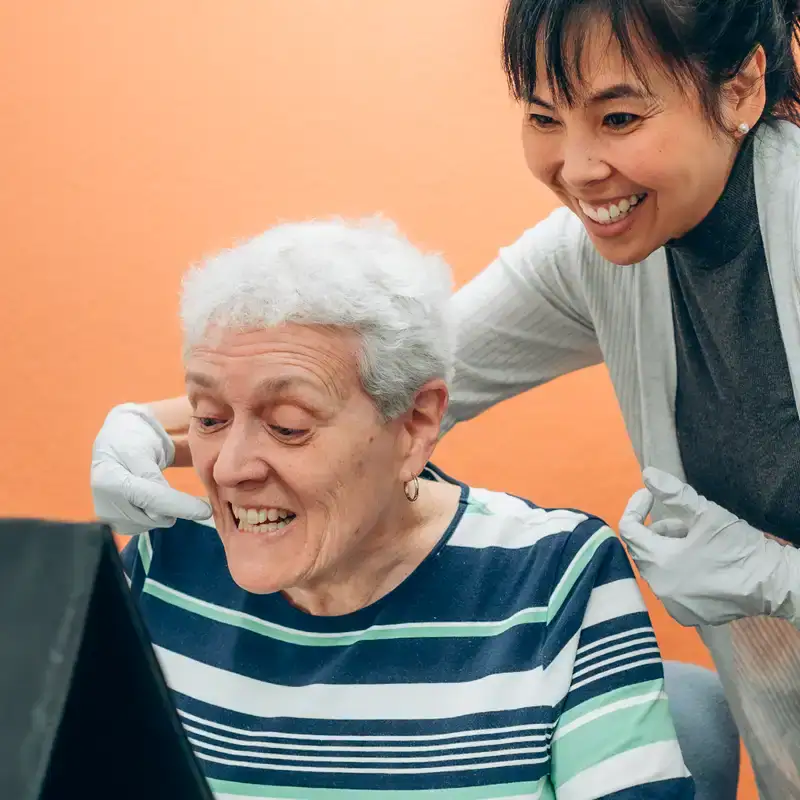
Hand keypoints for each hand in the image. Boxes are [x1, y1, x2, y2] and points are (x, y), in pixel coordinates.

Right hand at [91, 403, 211, 533]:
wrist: (115, 442)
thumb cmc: (132, 439)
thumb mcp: (144, 449)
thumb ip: (154, 478)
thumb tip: (169, 512)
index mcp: (109, 480)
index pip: (151, 498)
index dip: (181, 506)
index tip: (206, 511)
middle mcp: (103, 504)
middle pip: (154, 516)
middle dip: (174, 505)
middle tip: (177, 487)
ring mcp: (108, 518)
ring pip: (154, 523)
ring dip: (164, 509)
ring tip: (156, 486)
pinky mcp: (116, 526)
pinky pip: (148, 526)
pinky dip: (155, 513)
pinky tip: (149, 498)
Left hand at [619, 467, 797, 626]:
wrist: (773, 584)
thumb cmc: (738, 546)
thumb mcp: (705, 513)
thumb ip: (672, 493)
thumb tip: (647, 474)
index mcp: (659, 563)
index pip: (628, 530)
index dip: (636, 508)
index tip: (648, 495)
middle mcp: (659, 588)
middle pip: (641, 550)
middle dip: (655, 530)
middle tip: (681, 520)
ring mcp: (673, 605)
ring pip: (655, 568)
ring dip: (666, 549)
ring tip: (693, 538)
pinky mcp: (687, 615)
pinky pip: (669, 586)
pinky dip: (675, 570)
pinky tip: (698, 561)